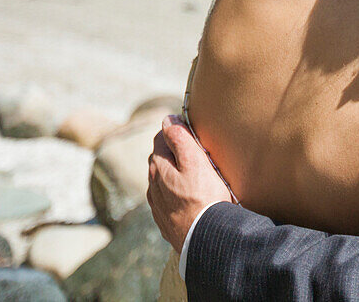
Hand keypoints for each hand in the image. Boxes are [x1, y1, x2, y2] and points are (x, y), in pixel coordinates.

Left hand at [147, 115, 232, 252]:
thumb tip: (167, 119)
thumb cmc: (204, 198)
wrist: (205, 239)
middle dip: (173, 152)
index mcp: (158, 167)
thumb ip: (179, 138)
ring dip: (173, 175)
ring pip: (161, 182)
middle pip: (159, 160)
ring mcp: (158, 205)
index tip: (190, 132)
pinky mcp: (166, 222)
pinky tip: (187, 198)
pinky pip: (167, 201)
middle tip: (195, 151)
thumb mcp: (195, 161)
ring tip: (193, 175)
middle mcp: (153, 186)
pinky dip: (175, 195)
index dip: (175, 132)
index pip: (160, 138)